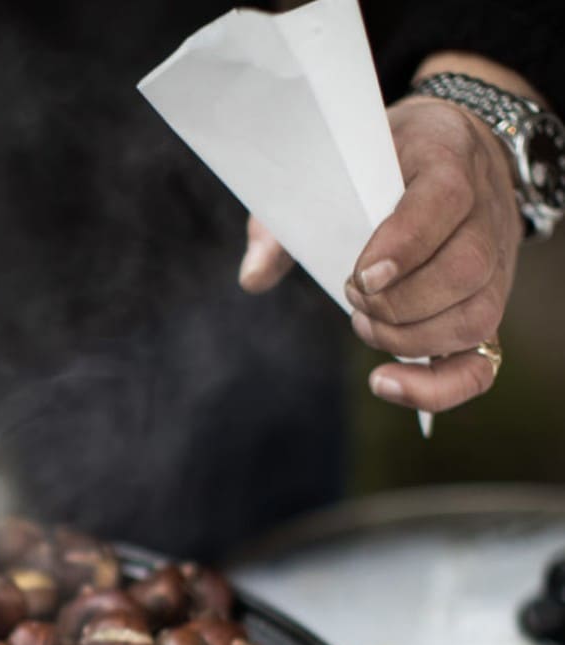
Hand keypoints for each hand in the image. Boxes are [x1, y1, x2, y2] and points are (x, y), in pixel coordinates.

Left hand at [238, 97, 522, 413]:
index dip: (405, 243)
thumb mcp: (327, 168)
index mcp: (445, 154)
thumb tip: (252, 277)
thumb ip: (284, 220)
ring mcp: (497, 261)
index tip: (362, 276)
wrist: (450, 151)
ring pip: (477, 315)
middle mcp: (485, 209)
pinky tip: (389, 384)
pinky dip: (438, 387)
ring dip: (410, 339)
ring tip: (365, 325)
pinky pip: (483, 361)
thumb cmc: (372, 166)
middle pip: (468, 267)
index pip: (445, 198)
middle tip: (353, 299)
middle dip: (397, 302)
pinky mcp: (487, 304)